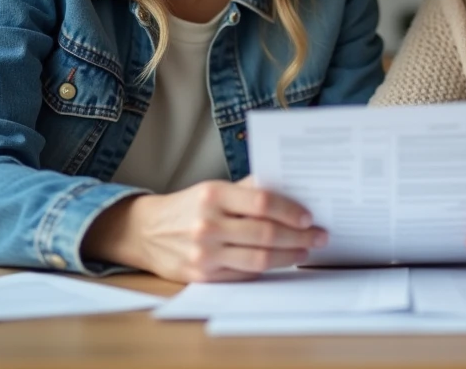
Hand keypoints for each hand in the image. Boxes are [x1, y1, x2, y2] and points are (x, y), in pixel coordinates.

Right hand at [83, 177, 326, 282]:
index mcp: (212, 195)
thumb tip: (291, 189)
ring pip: (259, 259)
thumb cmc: (188, 207)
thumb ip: (248, 190)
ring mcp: (204, 253)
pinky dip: (268, 268)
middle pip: (265, 233)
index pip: (261, 202)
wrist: (145, 232)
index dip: (290, 210)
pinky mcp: (202, 277)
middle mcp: (207, 224)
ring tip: (307, 250)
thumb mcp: (213, 189)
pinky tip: (282, 261)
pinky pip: (245, 274)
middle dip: (299, 236)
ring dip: (290, 256)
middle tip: (319, 235)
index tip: (309, 216)